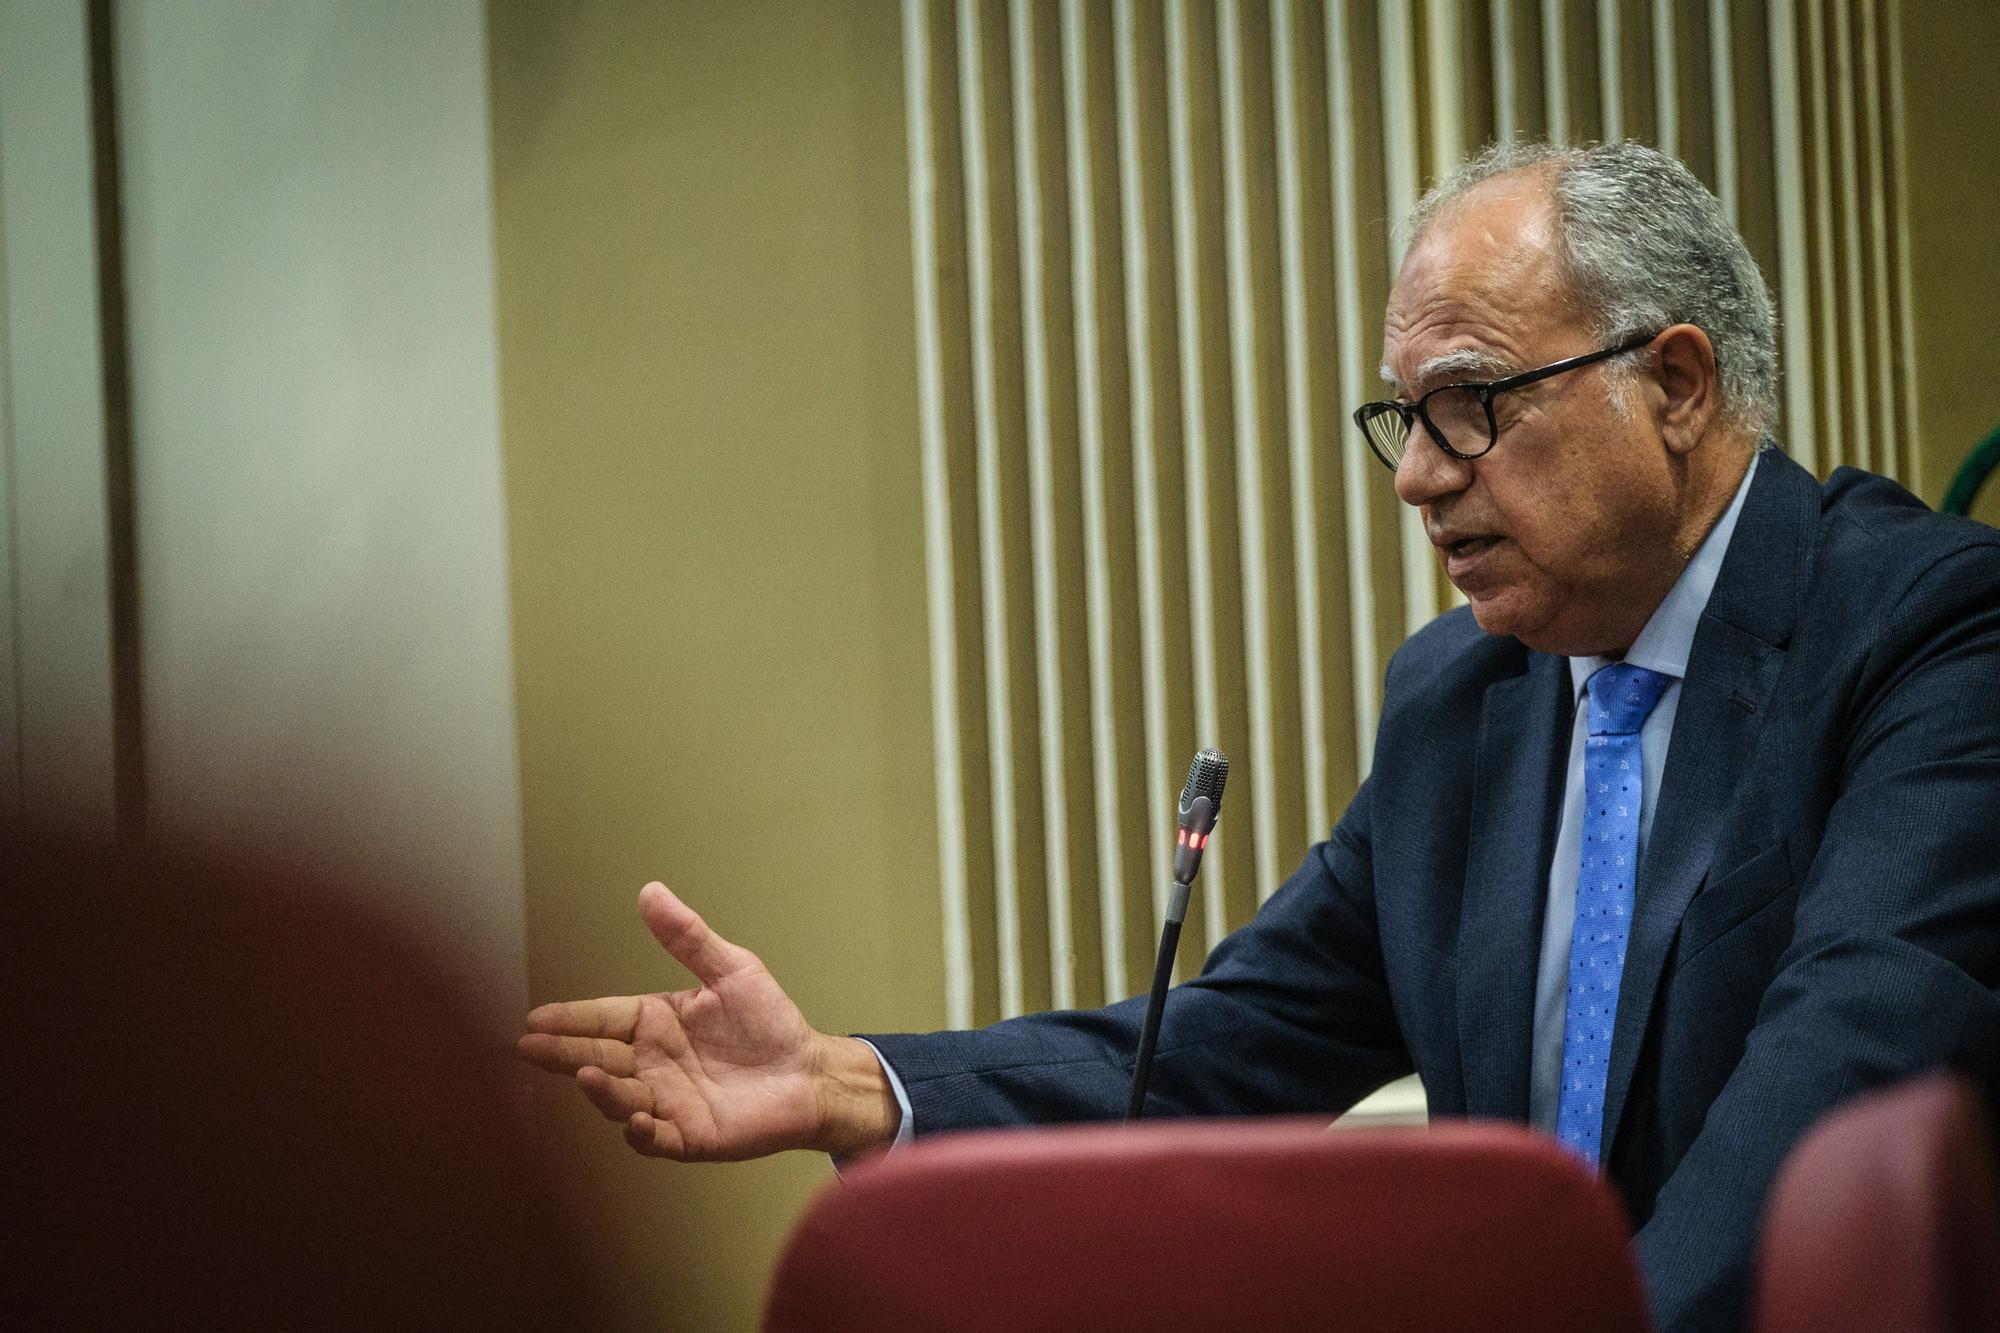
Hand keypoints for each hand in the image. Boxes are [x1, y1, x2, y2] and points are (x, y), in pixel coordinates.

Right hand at [516, 882, 897, 1160]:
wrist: (811, 1072)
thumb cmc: (770, 1022)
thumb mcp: (731, 970)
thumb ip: (688, 938)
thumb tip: (649, 890)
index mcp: (656, 1022)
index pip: (603, 1018)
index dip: (570, 1018)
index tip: (535, 1018)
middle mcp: (652, 1064)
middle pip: (599, 1058)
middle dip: (563, 1054)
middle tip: (529, 1048)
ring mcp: (667, 1102)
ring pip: (621, 1098)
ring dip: (602, 1090)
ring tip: (586, 1074)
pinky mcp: (690, 1136)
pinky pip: (657, 1139)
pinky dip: (643, 1133)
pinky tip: (636, 1120)